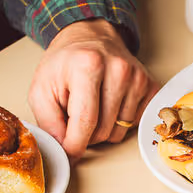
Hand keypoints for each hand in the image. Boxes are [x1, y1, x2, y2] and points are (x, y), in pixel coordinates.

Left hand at [29, 20, 159, 161]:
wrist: (89, 38)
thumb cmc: (66, 64)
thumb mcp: (42, 89)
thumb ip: (48, 122)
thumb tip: (65, 151)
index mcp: (88, 65)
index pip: (85, 122)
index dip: (74, 146)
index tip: (69, 155)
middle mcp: (119, 69)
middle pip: (103, 131)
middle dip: (86, 134)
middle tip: (76, 115)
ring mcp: (138, 78)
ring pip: (119, 131)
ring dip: (103, 128)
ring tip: (94, 107)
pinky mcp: (150, 86)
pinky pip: (135, 124)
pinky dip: (120, 122)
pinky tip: (111, 104)